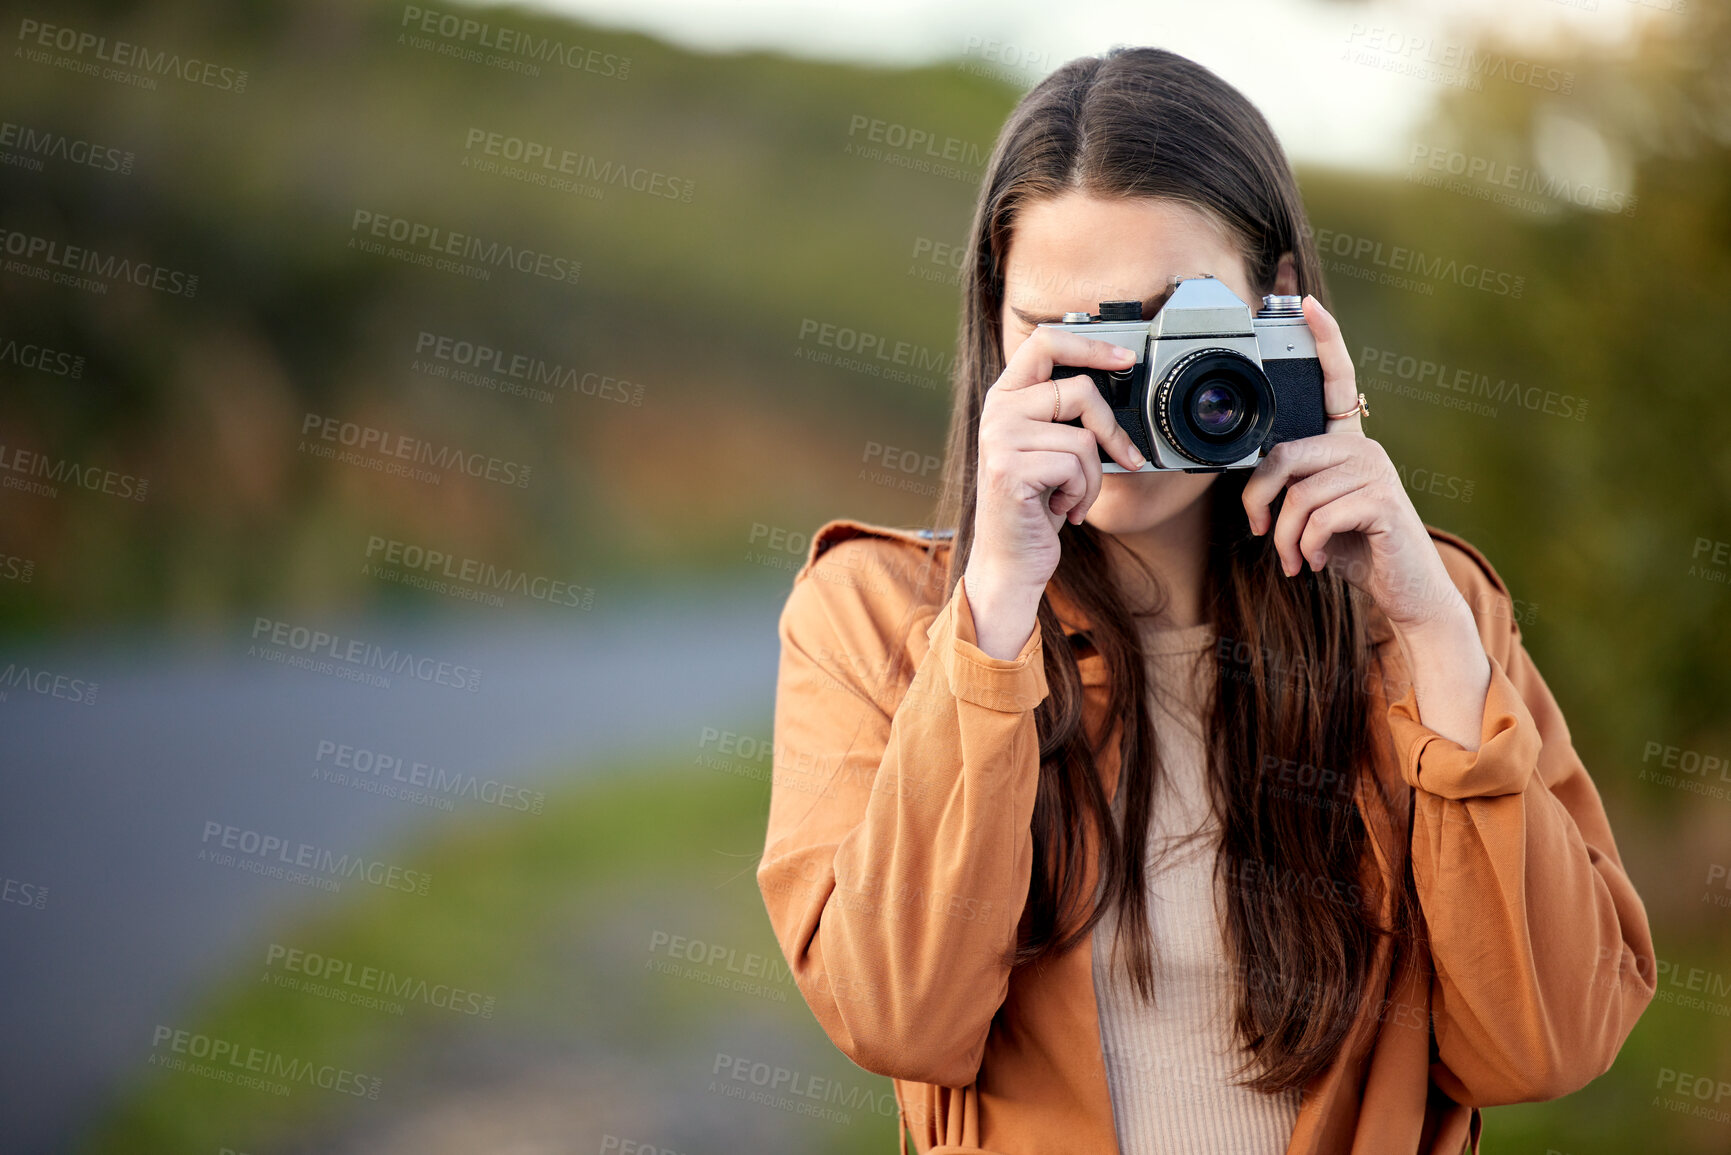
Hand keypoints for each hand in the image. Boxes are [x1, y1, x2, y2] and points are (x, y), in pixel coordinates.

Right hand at [963, 327, 1145, 658]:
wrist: (1010, 559)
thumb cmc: (1036, 505)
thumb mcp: (1050, 449)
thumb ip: (1068, 415)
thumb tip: (1118, 388)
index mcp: (1006, 397)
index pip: (1044, 342)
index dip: (1089, 345)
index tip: (1124, 359)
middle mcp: (997, 411)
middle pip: (1077, 390)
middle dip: (1110, 430)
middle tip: (1123, 458)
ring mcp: (999, 438)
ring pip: (1082, 437)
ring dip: (1093, 477)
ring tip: (1073, 496)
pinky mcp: (1009, 468)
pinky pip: (1075, 466)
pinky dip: (1082, 494)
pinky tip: (1061, 509)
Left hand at [1240, 295, 1489, 744]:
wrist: (1406, 594)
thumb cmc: (1355, 552)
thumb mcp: (1316, 515)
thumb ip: (1293, 488)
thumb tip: (1253, 485)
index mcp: (1347, 445)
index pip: (1336, 383)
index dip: (1323, 341)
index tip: (1304, 302)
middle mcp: (1364, 449)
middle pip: (1285, 456)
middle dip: (1258, 501)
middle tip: (1260, 533)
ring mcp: (1376, 472)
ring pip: (1298, 495)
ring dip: (1285, 538)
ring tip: (1295, 559)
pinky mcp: (1382, 502)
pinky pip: (1318, 516)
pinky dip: (1306, 546)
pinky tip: (1315, 561)